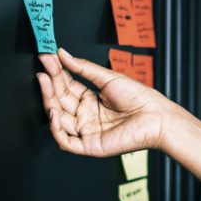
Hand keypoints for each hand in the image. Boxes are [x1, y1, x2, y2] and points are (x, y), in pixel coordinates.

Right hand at [37, 48, 167, 156]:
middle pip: (60, 101)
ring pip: (59, 120)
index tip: (46, 57)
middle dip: (49, 85)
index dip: (56, 74)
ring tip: (45, 82)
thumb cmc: (140, 98)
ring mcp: (87, 132)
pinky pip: (66, 141)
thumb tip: (63, 54)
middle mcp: (87, 116)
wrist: (157, 116)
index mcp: (91, 101)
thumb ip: (84, 68)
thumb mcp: (109, 78)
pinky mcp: (90, 146)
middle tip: (42, 68)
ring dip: (49, 102)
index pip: (67, 87)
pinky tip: (53, 111)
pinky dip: (56, 129)